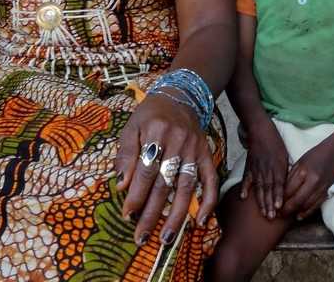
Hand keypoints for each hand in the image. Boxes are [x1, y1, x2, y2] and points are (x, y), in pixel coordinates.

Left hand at [115, 93, 217, 246]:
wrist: (180, 96)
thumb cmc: (150, 115)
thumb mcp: (131, 128)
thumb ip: (125, 156)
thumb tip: (121, 187)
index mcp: (156, 133)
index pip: (145, 171)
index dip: (135, 195)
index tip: (127, 216)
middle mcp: (178, 142)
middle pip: (164, 184)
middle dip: (151, 213)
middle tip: (141, 237)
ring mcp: (195, 150)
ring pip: (186, 187)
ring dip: (177, 215)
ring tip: (166, 238)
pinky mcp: (207, 154)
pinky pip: (211, 180)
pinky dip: (208, 201)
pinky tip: (201, 221)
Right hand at [238, 120, 289, 217]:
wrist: (261, 131)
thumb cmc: (276, 145)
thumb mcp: (284, 157)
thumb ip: (284, 173)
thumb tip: (286, 188)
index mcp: (278, 166)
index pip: (278, 184)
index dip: (278, 196)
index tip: (279, 207)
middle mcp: (267, 169)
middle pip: (268, 189)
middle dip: (270, 204)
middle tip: (271, 217)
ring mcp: (257, 169)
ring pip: (259, 188)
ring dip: (261, 201)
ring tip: (262, 213)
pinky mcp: (248, 167)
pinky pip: (246, 180)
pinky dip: (244, 189)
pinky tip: (243, 198)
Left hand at [280, 140, 333, 220]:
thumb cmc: (315, 155)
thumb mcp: (299, 162)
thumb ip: (290, 177)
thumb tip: (281, 193)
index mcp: (303, 171)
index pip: (289, 190)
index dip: (280, 199)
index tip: (273, 205)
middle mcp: (313, 181)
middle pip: (297, 201)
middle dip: (286, 210)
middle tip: (277, 214)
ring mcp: (321, 188)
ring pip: (306, 205)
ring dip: (295, 212)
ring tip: (285, 215)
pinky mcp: (327, 192)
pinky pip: (315, 206)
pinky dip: (307, 212)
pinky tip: (299, 216)